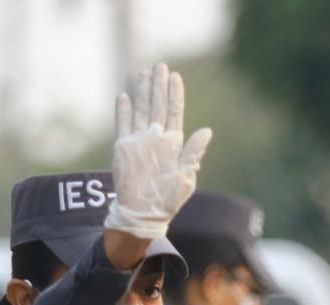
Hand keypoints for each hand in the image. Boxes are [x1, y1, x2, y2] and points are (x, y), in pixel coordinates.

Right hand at [104, 62, 212, 241]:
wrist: (143, 214)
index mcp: (172, 144)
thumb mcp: (186, 178)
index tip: (176, 77)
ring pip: (141, 110)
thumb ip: (193, 153)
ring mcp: (139, 142)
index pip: (174, 113)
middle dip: (158, 86)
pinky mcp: (123, 149)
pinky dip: (123, 111)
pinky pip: (123, 125)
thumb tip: (207, 131)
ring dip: (142, 92)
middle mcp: (155, 139)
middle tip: (160, 65)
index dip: (175, 95)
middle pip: (157, 106)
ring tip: (144, 72)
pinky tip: (124, 96)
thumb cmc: (167, 200)